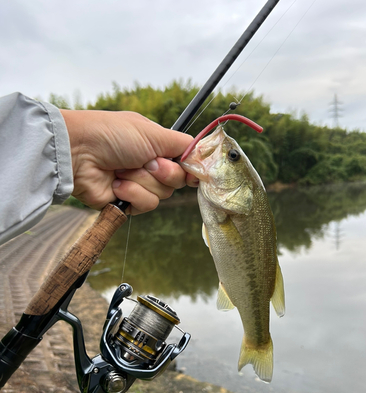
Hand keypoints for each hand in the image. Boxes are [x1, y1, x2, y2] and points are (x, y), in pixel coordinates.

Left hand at [61, 109, 196, 213]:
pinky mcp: (126, 202)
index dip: (190, 168)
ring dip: (143, 182)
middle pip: (177, 181)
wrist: (78, 153)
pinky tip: (116, 183)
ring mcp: (138, 184)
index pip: (185, 162)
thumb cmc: (112, 135)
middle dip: (164, 173)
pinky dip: (132, 193)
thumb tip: (206, 156)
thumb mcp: (154, 133)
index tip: (194, 171)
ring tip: (123, 170)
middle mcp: (149, 165)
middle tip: (146, 162)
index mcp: (157, 146)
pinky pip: (145, 205)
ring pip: (161, 195)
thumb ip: (184, 145)